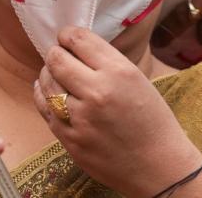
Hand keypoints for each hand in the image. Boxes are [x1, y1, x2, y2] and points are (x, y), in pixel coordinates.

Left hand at [32, 27, 201, 196]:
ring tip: (55, 74)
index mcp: (119, 72)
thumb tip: (78, 48)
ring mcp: (80, 117)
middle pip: (56, 59)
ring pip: (46, 83)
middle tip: (59, 55)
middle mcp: (97, 91)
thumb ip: (107, 63)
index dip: (67, 34)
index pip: (78, 39)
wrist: (158, 166)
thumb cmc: (153, 121)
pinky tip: (48, 92)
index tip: (66, 37)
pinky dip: (43, 96)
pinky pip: (44, 109)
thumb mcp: (138, 80)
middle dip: (55, 53)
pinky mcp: (69, 139)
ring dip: (48, 74)